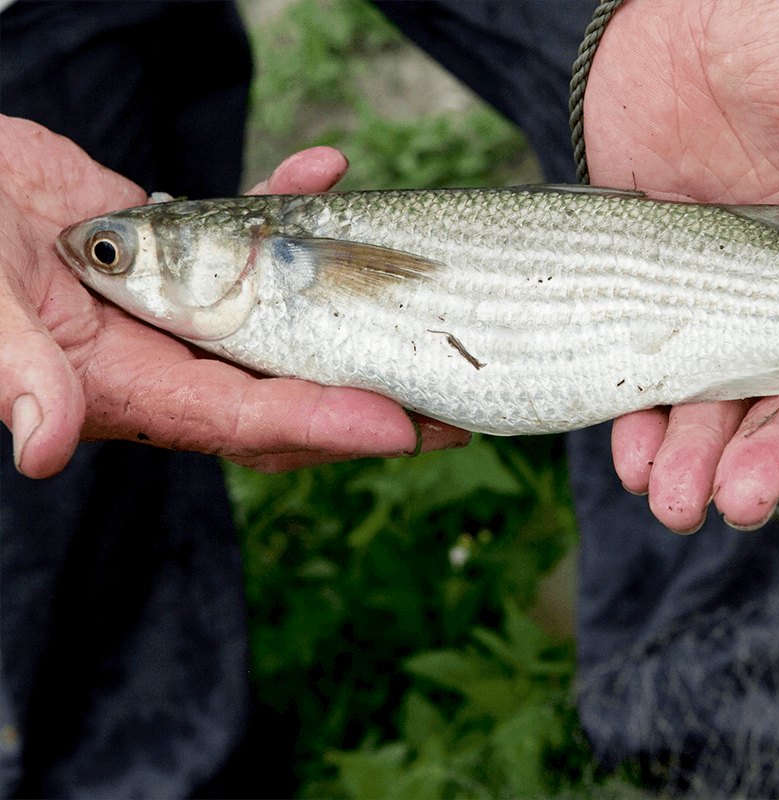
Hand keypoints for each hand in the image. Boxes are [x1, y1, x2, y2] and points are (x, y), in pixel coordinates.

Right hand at [0, 115, 469, 478]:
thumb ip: (19, 370)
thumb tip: (42, 447)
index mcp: (130, 387)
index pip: (246, 418)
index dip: (324, 424)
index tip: (401, 429)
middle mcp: (174, 358)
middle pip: (293, 394)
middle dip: (374, 405)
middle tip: (456, 415)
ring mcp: (191, 310)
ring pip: (294, 327)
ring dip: (365, 320)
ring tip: (443, 327)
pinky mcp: (189, 252)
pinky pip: (255, 238)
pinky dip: (290, 205)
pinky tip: (326, 166)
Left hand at [586, 0, 778, 531]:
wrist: (672, 10)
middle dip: (769, 460)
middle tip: (735, 499)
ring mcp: (729, 304)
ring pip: (725, 407)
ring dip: (704, 462)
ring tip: (672, 499)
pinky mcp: (663, 299)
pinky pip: (656, 375)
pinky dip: (643, 422)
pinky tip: (630, 454)